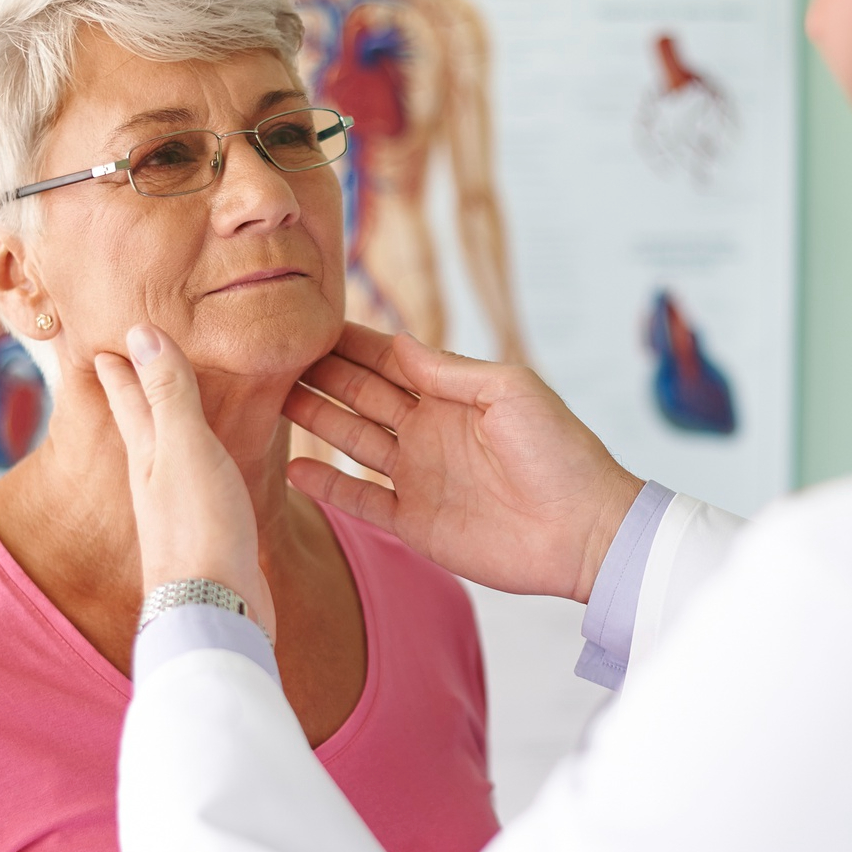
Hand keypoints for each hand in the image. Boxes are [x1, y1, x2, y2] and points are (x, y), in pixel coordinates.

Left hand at [96, 326, 275, 640]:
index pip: (126, 396)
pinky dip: (203, 458)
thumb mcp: (185, 448)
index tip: (101, 339)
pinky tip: (212, 464)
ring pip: (170, 451)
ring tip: (170, 402)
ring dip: (167, 423)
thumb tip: (141, 334)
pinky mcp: (211, 531)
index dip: (117, 366)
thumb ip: (169, 393)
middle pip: (141, 423)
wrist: (217, 609)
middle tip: (120, 360)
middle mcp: (158, 479)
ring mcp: (183, 508)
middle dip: (131, 391)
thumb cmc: (200, 528)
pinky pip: (202, 479)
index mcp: (148, 454)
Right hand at [284, 324, 643, 603]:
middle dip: (319, 373)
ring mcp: (419, 477)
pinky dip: (327, 485)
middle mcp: (428, 431)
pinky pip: (361, 500)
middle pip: (361, 395)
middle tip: (269, 353)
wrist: (584, 530)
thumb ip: (449, 371)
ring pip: (352, 441)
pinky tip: (291, 467)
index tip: (305, 321)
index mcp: (453, 394)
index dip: (349, 342)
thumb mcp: (510, 392)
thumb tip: (400, 341)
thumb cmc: (560, 452)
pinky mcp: (415, 522)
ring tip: (267, 399)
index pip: (389, 359)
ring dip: (313, 420)